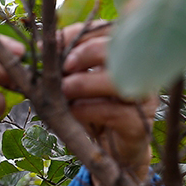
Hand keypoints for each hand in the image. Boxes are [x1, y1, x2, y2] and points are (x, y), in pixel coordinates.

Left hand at [59, 23, 155, 179]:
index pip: (106, 30)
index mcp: (125, 55)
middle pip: (120, 50)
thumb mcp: (74, 84)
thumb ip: (63, 65)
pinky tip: (73, 111)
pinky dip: (90, 110)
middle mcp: (141, 72)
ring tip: (63, 90)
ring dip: (85, 83)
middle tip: (63, 66)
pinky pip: (117, 112)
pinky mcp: (140, 125)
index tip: (49, 45)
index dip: (78, 34)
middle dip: (86, 53)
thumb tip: (41, 46)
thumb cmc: (92, 112)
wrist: (110, 154)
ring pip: (119, 81)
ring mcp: (144, 98)